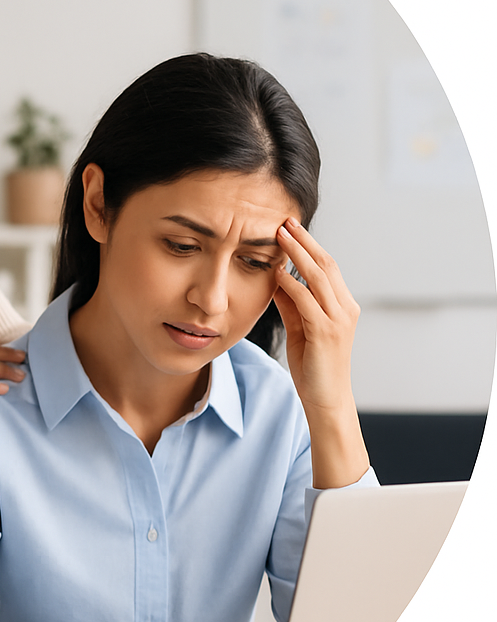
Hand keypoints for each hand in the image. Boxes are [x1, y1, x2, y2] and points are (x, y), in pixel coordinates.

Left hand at [272, 218, 368, 488]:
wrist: (326, 400)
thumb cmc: (313, 366)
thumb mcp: (300, 328)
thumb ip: (291, 303)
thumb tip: (276, 277)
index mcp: (342, 306)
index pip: (327, 266)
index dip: (308, 245)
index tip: (289, 228)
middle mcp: (345, 308)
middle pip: (326, 264)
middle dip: (304, 241)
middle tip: (284, 221)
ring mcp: (338, 320)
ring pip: (318, 277)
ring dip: (298, 254)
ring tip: (280, 236)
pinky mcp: (326, 332)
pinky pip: (307, 301)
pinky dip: (292, 283)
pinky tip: (277, 272)